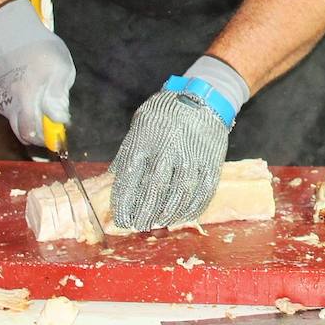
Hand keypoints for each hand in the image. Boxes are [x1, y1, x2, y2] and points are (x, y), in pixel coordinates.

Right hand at [0, 0, 75, 145]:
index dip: (51, 137)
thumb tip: (60, 119)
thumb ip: (59, 96)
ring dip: (29, 125)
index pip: (37, 130)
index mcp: (28, 95)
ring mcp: (2, 99)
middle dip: (39, 137)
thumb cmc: (41, 48)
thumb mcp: (61, 68)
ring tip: (42, 113)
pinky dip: (20, 113)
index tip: (61, 136)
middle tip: (51, 131)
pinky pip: (9, 113)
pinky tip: (30, 101)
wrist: (13, 33)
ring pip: (15, 124)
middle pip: (23, 134)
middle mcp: (12, 101)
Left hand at [110, 76, 234, 230]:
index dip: (125, 204)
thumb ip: (128, 151)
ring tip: (158, 223)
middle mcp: (169, 151)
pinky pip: (202, 193)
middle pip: (154, 190)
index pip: (131, 179)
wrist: (204, 98)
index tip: (121, 219)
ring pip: (178, 195)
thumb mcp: (141, 124)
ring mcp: (192, 158)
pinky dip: (192, 209)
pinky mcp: (212, 163)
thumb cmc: (166, 112)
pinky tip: (183, 217)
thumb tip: (113, 177)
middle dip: (144, 213)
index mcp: (146, 141)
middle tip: (139, 226)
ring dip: (167, 214)